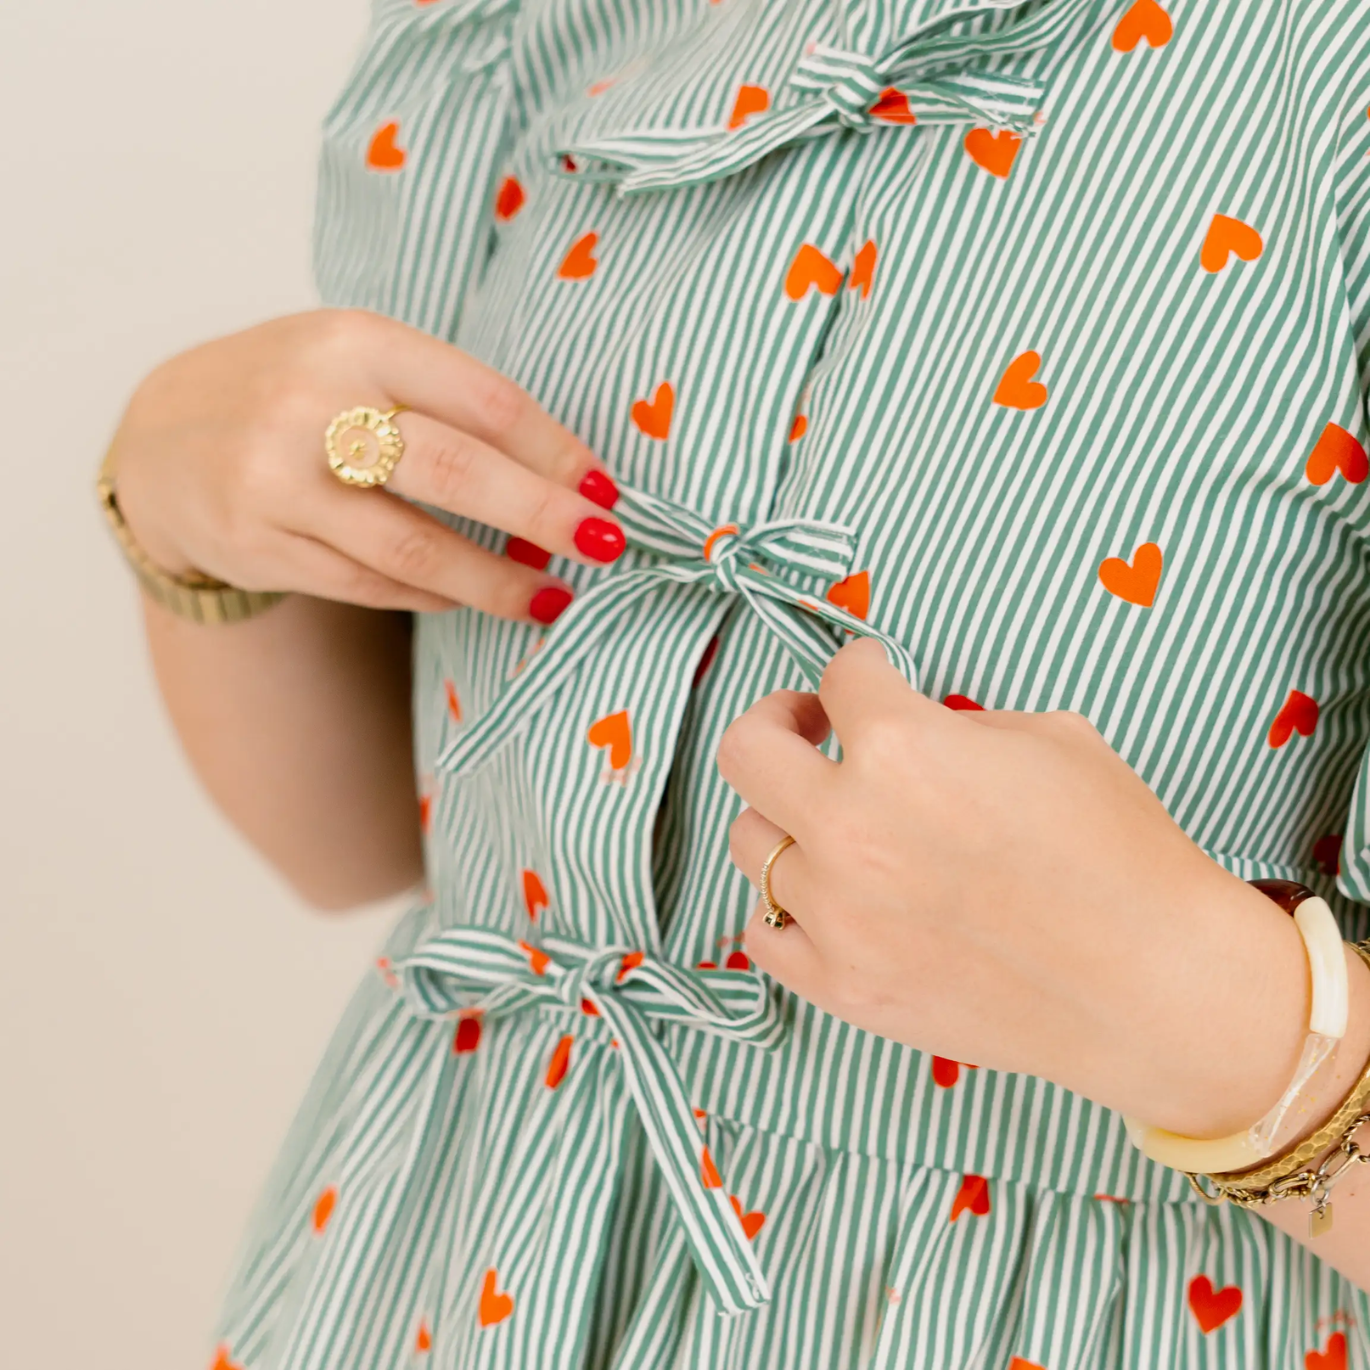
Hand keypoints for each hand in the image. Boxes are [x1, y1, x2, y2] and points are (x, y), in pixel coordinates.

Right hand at [110, 309, 624, 619]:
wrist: (163, 436)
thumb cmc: (297, 392)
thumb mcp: (359, 358)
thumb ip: (447, 402)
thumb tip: (566, 475)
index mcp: (356, 341)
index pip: (484, 401)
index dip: (556, 452)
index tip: (605, 490)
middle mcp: (313, 406)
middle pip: (456, 473)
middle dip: (544, 515)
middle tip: (605, 546)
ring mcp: (279, 482)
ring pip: (415, 550)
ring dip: (497, 582)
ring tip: (551, 597)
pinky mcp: (260, 546)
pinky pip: (372, 585)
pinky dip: (434, 597)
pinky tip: (468, 596)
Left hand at [719, 639, 1312, 1138]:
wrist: (1157, 988)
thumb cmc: (1122, 856)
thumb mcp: (1052, 739)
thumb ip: (956, 724)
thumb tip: (917, 728)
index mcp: (902, 748)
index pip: (841, 675)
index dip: (863, 667)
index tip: (872, 678)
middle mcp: (849, 828)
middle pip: (745, 749)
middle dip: (778, 721)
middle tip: (811, 728)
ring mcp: (836, 915)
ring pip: (749, 842)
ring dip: (787, 819)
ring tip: (834, 823)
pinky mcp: (841, 987)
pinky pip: (762, 934)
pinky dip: (786, 909)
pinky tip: (828, 898)